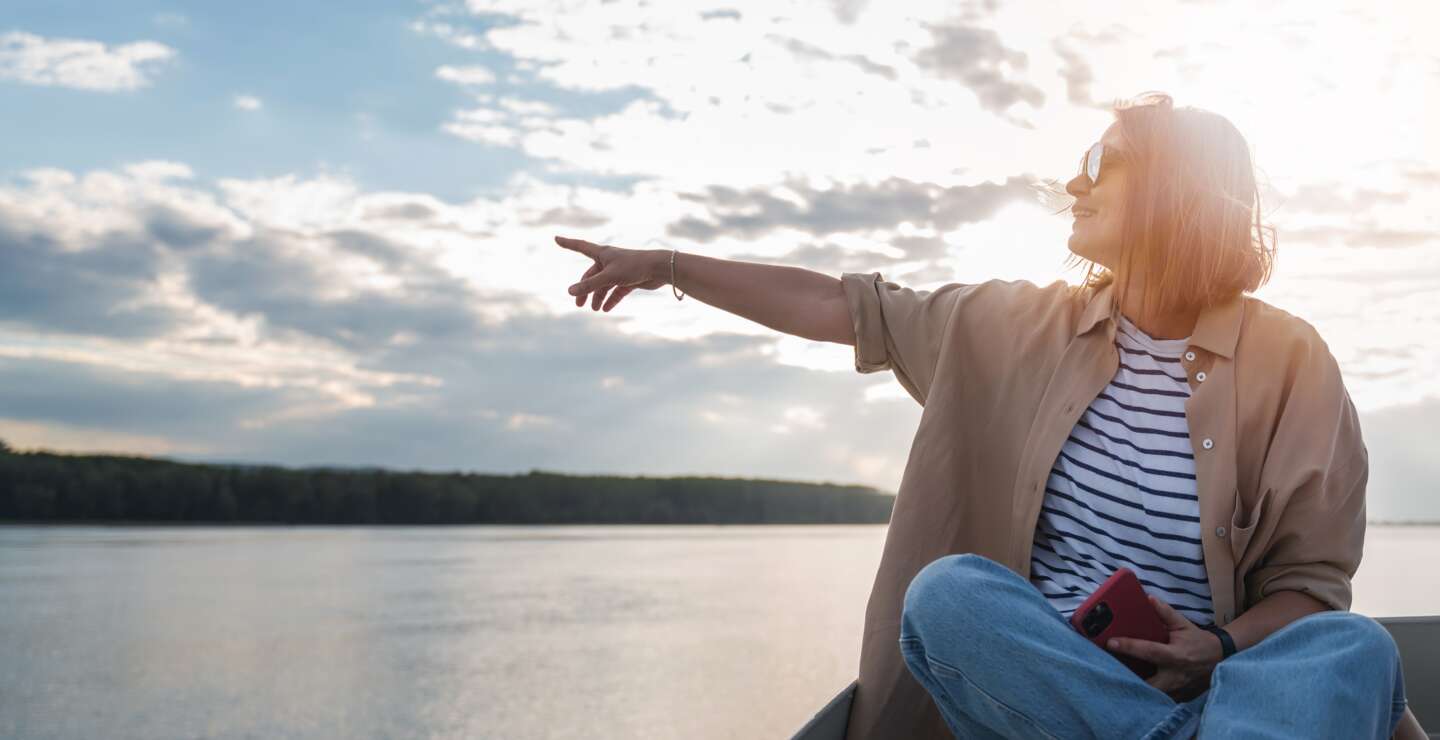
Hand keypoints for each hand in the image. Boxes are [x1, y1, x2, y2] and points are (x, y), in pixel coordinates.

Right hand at [555, 235, 667, 311]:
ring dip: (598, 297)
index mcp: (602, 254)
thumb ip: (590, 285)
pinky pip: (616, 290)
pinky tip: (606, 309)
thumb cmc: (634, 267)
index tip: (556, 239)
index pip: (580, 246)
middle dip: (585, 290)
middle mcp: (609, 261)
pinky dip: (611, 299)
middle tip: (579, 304)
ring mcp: (619, 270)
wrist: (659, 269)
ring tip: (595, 309)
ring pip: (604, 285)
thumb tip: (570, 291)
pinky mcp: (630, 279)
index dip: (567, 243)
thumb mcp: (609, 277)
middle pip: (591, 275)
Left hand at [1106, 594, 1223, 701]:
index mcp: (1176, 655)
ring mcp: (1174, 688)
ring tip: (1111, 676)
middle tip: (1106, 668)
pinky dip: (1142, 691)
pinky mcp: (1174, 695)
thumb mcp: (1183, 624)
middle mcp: (1174, 674)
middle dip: (1128, 678)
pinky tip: (1127, 682)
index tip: (1111, 642)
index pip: (1149, 651)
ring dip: (1133, 686)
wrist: (1217, 658)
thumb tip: (1149, 599)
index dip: (1129, 646)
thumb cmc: (1196, 640)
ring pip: (1150, 693)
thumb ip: (1165, 613)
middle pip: (1147, 683)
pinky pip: (1155, 695)